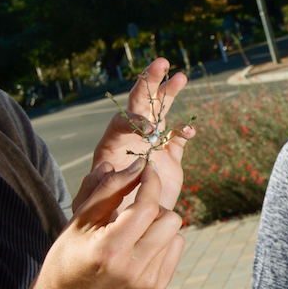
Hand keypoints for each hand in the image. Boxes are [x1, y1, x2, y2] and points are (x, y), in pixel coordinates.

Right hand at [32, 161, 184, 288]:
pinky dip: (162, 240)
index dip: (150, 182)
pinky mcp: (157, 287)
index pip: (146, 207)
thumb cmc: (70, 254)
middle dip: (154, 205)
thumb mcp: (80, 218)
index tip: (146, 168)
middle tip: (132, 209)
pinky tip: (139, 246)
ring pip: (175, 232)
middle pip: (170, 219)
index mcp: (110, 250)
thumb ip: (109, 188)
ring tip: (133, 231)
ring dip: (157, 224)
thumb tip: (139, 164)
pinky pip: (176, 247)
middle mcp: (133, 268)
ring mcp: (147, 281)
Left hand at [73, 57, 194, 211]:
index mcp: (113, 145)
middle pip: (140, 104)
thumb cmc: (105, 215)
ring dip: (169, 93)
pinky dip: (185, 130)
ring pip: (161, 112)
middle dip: (149, 83)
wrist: (130, 226)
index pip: (123, 122)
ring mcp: (152, 145)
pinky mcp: (170, 156)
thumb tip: (108, 166)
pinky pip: (178, 136)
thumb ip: (100, 184)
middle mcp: (133, 139)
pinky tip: (190, 130)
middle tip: (160, 63)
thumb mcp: (97, 201)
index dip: (137, 121)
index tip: (152, 131)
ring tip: (180, 76)